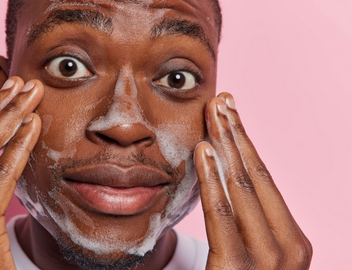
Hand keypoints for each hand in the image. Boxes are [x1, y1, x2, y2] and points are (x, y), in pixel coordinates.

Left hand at [194, 93, 312, 268]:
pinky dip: (214, 182)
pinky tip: (206, 152)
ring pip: (245, 189)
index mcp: (291, 240)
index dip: (246, 143)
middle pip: (257, 177)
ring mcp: (270, 261)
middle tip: (221, 99)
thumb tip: (223, 180)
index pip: (265, 181)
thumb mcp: (246, 255)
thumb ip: (241, 224)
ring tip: (214, 112)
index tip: (229, 112)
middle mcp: (289, 248)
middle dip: (238, 134)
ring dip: (228, 146)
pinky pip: (225, 217)